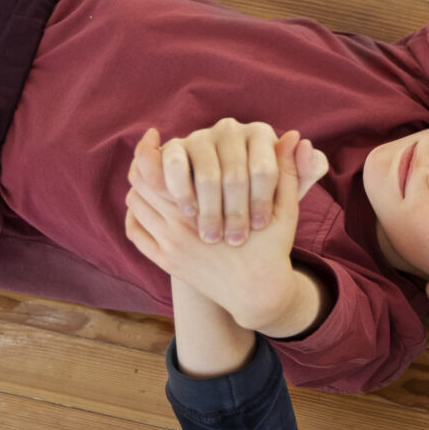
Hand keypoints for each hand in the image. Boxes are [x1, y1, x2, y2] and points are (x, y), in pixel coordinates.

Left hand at [124, 129, 327, 333]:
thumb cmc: (273, 247)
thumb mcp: (285, 208)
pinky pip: (135, 232)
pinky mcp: (167, 262)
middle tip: (151, 156)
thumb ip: (285, 170)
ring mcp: (169, 246)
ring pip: (135, 205)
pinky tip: (146, 208)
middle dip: (143, 166)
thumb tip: (293, 135)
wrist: (260, 294)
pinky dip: (135, 216)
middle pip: (140, 182)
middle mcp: (179, 225)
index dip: (150, 149)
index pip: (158, 167)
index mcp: (204, 206)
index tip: (153, 137)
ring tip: (152, 180)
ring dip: (140, 190)